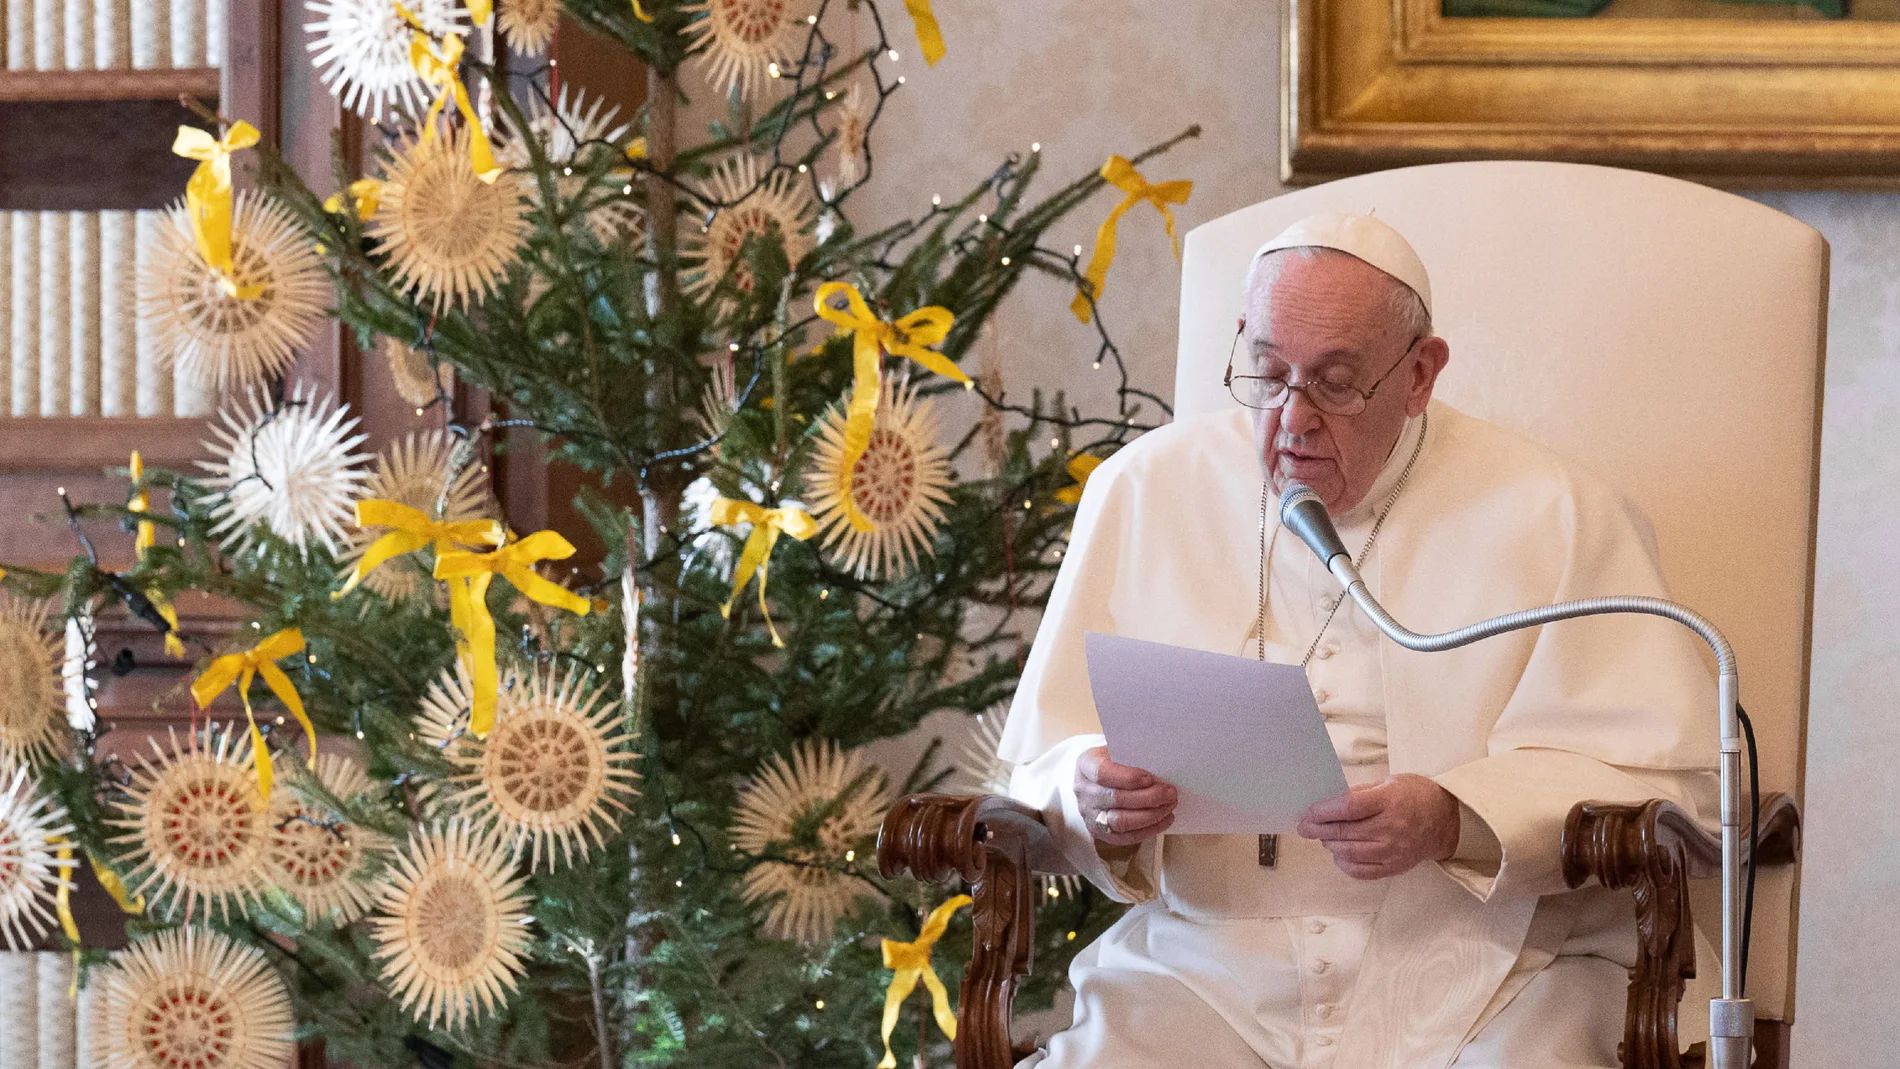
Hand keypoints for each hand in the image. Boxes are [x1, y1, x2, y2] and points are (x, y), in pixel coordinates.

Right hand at [1074, 746, 1177, 846]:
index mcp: (1086, 765)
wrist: (1097, 781)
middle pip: (1115, 799)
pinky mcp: (1102, 833)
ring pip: (1122, 821)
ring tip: (1169, 805)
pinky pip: (1127, 836)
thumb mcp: (1117, 751)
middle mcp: (1084, 792)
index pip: (1103, 773)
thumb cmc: (1113, 762)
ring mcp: (1091, 815)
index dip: (1127, 777)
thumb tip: (1161, 768)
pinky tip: (1165, 818)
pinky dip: (1150, 829)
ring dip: (1151, 814)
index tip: (1149, 778)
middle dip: (1148, 797)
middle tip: (1170, 792)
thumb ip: (1133, 757)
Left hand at [1295, 774, 1461, 880]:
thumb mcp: (1388, 781)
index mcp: (1389, 801)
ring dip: (1330, 845)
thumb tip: (1328, 803)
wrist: (1445, 820)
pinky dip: (1345, 864)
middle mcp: (1392, 828)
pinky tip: (1339, 854)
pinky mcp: (1395, 867)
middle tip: (1305, 827)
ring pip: (1350, 853)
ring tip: (1324, 837)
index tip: (1308, 813)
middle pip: (1345, 832)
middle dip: (1319, 829)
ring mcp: (1394, 851)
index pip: (1348, 808)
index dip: (1323, 811)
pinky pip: (1362, 871)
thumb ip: (1359, 793)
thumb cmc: (1415, 796)